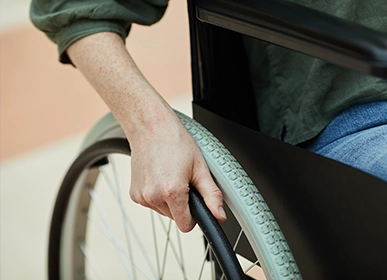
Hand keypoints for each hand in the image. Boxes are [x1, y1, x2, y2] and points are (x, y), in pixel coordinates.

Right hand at [66, 32, 224, 231]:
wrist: (150, 126)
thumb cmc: (174, 140)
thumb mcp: (200, 167)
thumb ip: (211, 195)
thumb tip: (219, 215)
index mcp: (172, 192)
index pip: (186, 226)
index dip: (194, 215)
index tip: (194, 200)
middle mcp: (153, 197)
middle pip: (175, 218)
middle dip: (182, 204)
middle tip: (182, 179)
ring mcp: (141, 197)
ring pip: (163, 211)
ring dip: (169, 199)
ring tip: (170, 175)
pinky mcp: (134, 194)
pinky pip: (151, 204)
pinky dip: (157, 195)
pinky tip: (159, 176)